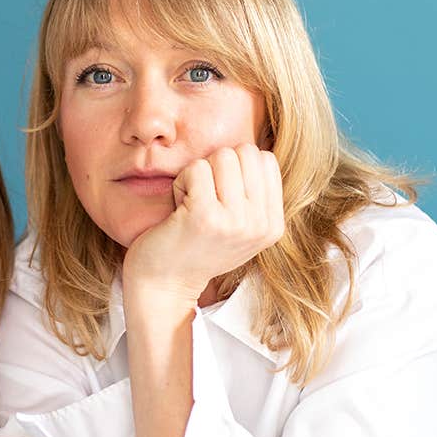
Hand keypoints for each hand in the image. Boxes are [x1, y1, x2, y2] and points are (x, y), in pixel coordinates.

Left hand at [123, 144, 283, 305]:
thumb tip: (256, 152)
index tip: (220, 200)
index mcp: (273, 225)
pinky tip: (178, 209)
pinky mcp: (205, 215)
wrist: (163, 285)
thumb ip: (254, 195)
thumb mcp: (239, 227)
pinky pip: (196, 168)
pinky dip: (181, 183)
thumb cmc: (195, 247)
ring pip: (221, 157)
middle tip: (202, 200)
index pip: (265, 159)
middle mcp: (260, 225)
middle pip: (245, 152)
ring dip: (198, 174)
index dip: (236, 169)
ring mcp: (235, 221)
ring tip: (190, 205)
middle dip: (217, 168)